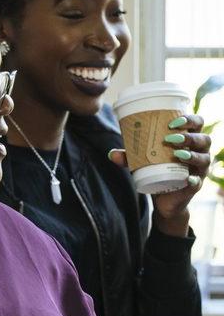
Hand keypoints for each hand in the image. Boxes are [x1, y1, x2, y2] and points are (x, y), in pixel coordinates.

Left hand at [108, 114, 210, 236]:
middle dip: (189, 136)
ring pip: (204, 158)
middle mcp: (199, 152)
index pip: (197, 123)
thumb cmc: (157, 170)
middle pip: (204, 139)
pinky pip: (198, 181)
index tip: (172, 122)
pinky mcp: (195, 185)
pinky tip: (188, 178)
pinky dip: (194, 180)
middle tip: (170, 138)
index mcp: (189, 139)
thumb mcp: (141, 161)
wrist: (163, 197)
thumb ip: (128, 156)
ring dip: (192, 155)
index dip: (189, 119)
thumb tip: (112, 154)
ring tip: (177, 154)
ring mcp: (199, 169)